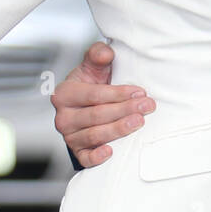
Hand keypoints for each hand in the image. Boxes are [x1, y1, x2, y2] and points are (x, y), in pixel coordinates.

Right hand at [51, 40, 155, 167]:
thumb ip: (97, 55)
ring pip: (94, 135)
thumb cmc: (92, 85)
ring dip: (119, 129)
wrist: (88, 108)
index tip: (140, 92)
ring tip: (139, 122)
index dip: (118, 93)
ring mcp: (69, 136)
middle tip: (147, 106)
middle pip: (96, 115)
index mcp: (64, 94)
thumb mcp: (93, 67)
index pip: (93, 95)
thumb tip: (105, 53)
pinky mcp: (77, 152)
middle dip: (124, 110)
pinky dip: (97, 157)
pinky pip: (85, 158)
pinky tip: (111, 151)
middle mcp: (63, 116)